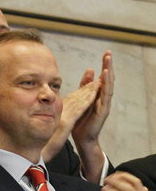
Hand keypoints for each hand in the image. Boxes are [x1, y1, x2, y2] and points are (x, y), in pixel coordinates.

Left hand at [72, 51, 112, 181]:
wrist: (82, 137)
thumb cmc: (81, 118)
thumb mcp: (82, 98)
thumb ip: (85, 85)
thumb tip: (90, 70)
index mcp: (97, 94)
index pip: (103, 77)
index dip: (105, 65)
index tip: (106, 53)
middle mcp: (103, 98)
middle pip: (107, 79)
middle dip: (108, 66)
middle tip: (109, 53)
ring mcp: (104, 104)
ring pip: (108, 86)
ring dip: (108, 74)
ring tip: (108, 62)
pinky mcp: (102, 111)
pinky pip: (105, 97)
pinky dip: (105, 87)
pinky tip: (105, 78)